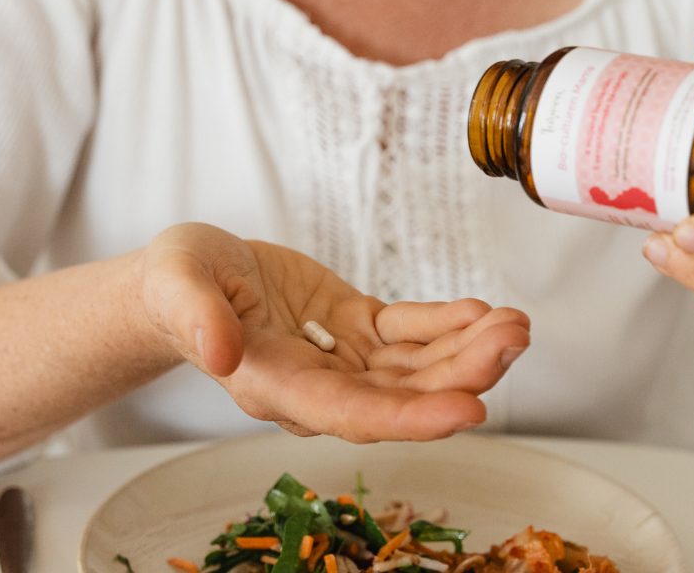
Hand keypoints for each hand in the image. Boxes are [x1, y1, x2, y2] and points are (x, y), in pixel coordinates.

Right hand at [134, 223, 530, 442]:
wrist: (189, 277)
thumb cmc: (177, 284)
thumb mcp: (178, 284)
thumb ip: (198, 317)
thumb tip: (220, 352)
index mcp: (275, 384)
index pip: (351, 412)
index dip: (410, 416)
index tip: (469, 410)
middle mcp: (316, 383)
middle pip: (399, 393)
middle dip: (461, 373)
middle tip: (512, 340)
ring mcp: (339, 357)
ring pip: (414, 366)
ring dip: (467, 349)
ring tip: (516, 324)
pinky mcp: (353, 327)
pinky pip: (406, 332)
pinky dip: (445, 324)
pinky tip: (478, 312)